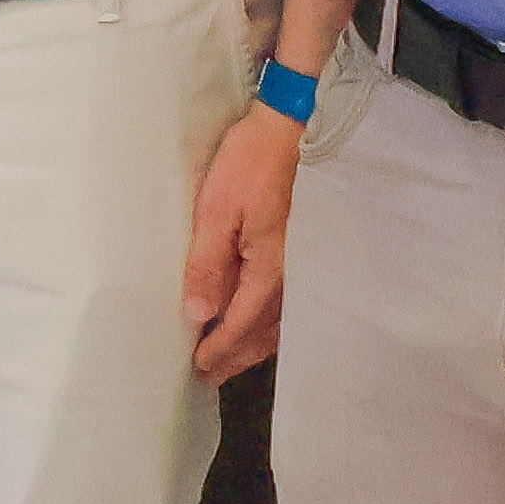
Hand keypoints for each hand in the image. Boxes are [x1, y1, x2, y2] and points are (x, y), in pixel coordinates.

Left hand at [179, 100, 300, 383]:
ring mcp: (304, 265)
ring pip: (280, 321)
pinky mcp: (306, 251)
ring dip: (254, 343)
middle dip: (236, 355)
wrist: (297, 127)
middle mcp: (293, 277)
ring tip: (229, 359)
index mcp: (270, 270)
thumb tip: (198, 313)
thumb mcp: (216, 210)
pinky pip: (290, 303)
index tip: (198, 369)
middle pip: (263, 331)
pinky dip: (271, 322)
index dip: (218, 349)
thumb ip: (208, 264)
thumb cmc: (252, 163)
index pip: (239, 324)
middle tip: (210, 376)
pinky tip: (259, 325)